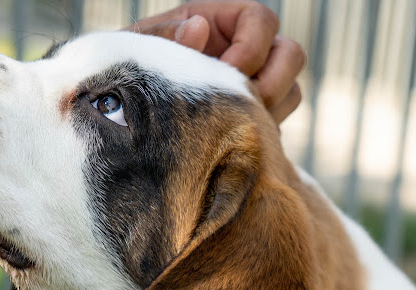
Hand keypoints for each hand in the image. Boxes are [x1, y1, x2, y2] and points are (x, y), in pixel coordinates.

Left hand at [126, 0, 305, 123]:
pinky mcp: (254, 119)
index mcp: (219, 22)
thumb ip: (165, 37)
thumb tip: (197, 29)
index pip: (261, 19)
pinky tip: (230, 143)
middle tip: (235, 105)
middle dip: (270, 83)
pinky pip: (279, 124)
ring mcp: (254, 86)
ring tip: (231, 126)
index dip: (250, 48)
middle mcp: (245, 51)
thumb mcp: (140, 51)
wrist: (123, 118)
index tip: (222, 73)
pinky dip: (261, 133)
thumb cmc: (130, 75)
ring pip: (292, 92)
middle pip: (291, 54)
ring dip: (268, 110)